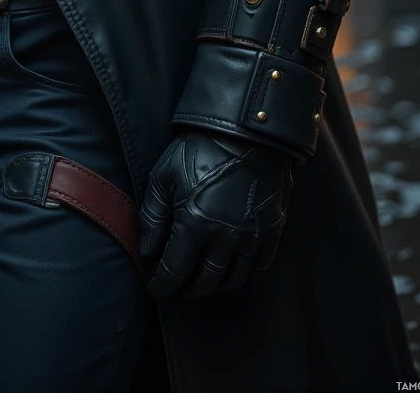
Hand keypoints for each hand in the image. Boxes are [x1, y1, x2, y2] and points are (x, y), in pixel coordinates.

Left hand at [139, 131, 293, 297]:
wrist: (245, 130)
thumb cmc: (199, 148)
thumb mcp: (164, 175)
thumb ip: (152, 215)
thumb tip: (147, 250)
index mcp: (195, 225)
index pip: (175, 271)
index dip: (163, 284)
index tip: (156, 288)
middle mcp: (225, 238)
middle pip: (207, 281)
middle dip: (189, 289)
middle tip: (179, 287)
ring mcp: (252, 235)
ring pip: (234, 278)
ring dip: (217, 284)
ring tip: (205, 279)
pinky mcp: (272, 227)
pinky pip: (260, 264)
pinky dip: (245, 270)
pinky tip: (234, 264)